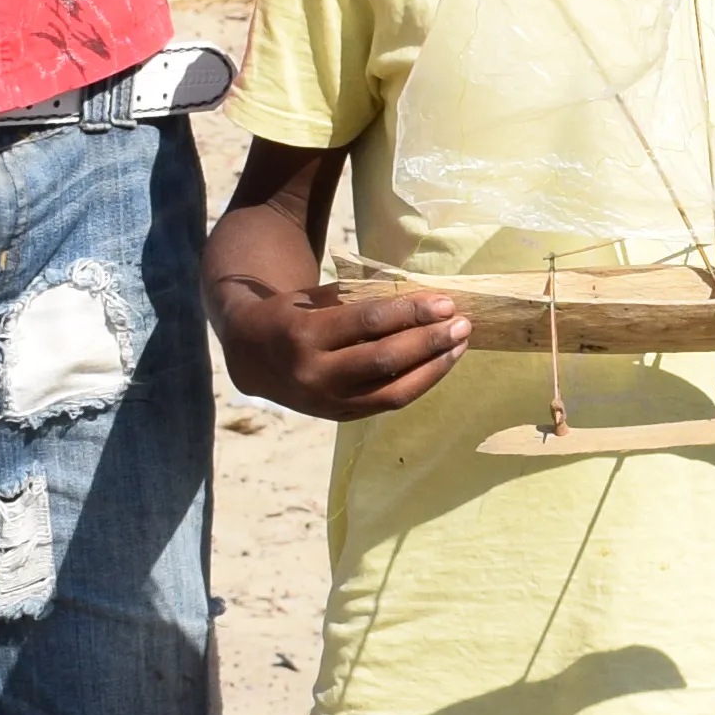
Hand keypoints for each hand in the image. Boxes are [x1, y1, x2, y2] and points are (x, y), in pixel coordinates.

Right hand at [217, 277, 467, 421]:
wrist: (253, 358)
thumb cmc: (293, 315)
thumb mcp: (316, 298)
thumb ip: (363, 299)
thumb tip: (423, 300)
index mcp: (304, 335)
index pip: (368, 323)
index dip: (410, 312)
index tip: (444, 302)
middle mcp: (314, 374)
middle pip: (385, 360)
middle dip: (429, 341)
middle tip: (462, 324)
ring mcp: (327, 402)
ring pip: (393, 392)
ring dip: (434, 368)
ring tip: (459, 345)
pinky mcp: (340, 417)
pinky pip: (388, 403)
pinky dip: (419, 384)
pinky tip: (439, 364)